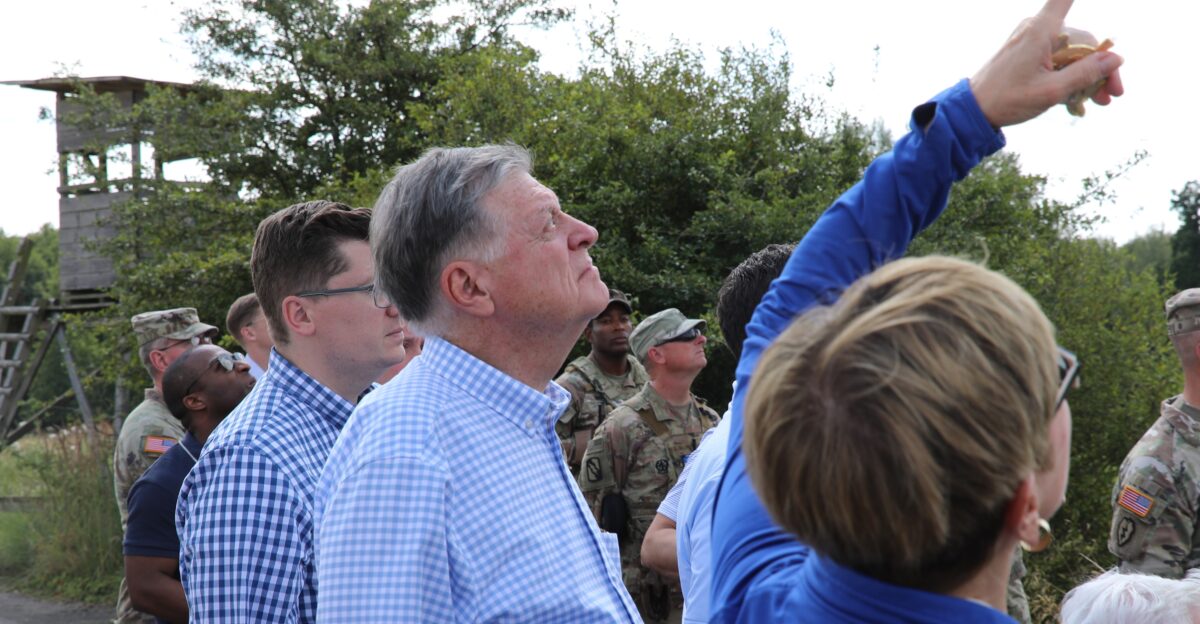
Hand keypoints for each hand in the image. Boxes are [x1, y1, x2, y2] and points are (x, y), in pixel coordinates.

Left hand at [969, 0, 1123, 127]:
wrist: (974, 110)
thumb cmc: (1006, 99)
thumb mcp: (1050, 91)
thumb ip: (1085, 74)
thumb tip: (1116, 59)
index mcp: (1041, 31)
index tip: (1091, 16)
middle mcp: (1038, 30)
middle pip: (1082, 40)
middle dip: (1101, 66)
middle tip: (1114, 92)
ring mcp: (1034, 42)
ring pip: (1074, 54)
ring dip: (1089, 76)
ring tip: (1102, 100)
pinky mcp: (1031, 55)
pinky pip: (1060, 61)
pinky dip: (1072, 78)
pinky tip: (1083, 99)